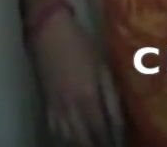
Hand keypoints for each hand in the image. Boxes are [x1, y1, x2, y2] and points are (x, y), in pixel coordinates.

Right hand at [31, 9, 123, 146]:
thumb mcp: (102, 67)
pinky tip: (71, 136)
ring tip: (92, 143)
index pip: (102, 130)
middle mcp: (71, 108)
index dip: (112, 141)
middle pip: (84, 139)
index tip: (121, 145)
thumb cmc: (80, 44)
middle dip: (97, 145)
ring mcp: (56, 107)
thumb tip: (120, 120)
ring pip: (68, 137)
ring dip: (81, 143)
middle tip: (108, 145)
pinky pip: (54, 128)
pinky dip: (64, 136)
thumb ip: (111, 96)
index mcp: (87, 98)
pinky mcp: (46, 102)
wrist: (48, 31)